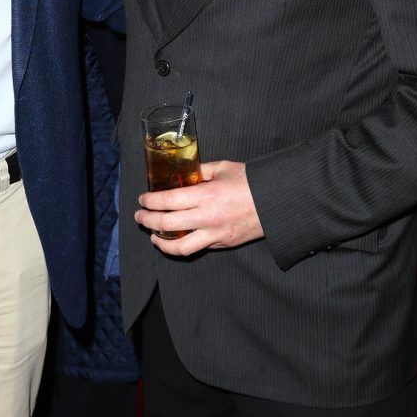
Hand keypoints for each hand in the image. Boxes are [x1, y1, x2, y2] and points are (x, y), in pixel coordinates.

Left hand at [135, 160, 263, 256]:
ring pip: (179, 247)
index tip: (142, 199)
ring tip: (153, 236)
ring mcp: (214, 234)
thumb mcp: (223, 168)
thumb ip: (200, 170)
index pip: (167, 201)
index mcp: (205, 195)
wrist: (276, 203)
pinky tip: (175, 240)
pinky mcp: (222, 244)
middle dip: (147, 220)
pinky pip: (197, 248)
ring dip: (161, 242)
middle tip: (139, 216)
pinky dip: (182, 246)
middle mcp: (207, 217)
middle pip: (167, 224)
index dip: (150, 201)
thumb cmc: (251, 182)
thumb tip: (183, 172)